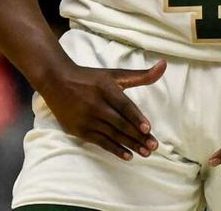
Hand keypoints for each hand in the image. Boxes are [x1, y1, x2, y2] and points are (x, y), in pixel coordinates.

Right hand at [38, 58, 165, 160]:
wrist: (57, 82)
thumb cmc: (91, 78)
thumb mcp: (115, 74)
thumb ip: (141, 75)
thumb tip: (164, 65)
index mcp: (105, 88)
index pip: (124, 105)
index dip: (136, 117)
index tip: (148, 128)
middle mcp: (95, 104)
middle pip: (120, 123)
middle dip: (138, 136)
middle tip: (154, 146)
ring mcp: (86, 119)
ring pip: (112, 135)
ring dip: (130, 145)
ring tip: (145, 153)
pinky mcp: (79, 130)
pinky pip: (100, 142)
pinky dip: (114, 149)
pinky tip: (127, 155)